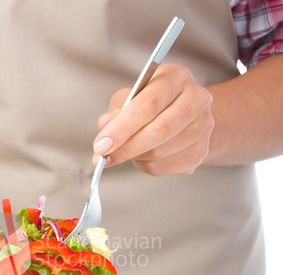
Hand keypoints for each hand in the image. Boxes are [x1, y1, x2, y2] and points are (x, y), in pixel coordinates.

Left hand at [92, 64, 213, 175]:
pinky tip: (141, 156)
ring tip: (126, 150)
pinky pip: (163, 167)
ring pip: (158, 152)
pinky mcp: (201, 152)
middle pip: (158, 131)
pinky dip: (144, 165)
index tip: (100, 145)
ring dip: (134, 156)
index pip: (148, 105)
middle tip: (102, 157)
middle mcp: (197, 100)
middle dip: (125, 148)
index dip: (121, 128)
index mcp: (176, 77)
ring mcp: (203, 128)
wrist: (186, 117)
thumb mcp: (131, 96)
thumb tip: (105, 124)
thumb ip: (117, 109)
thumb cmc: (152, 103)